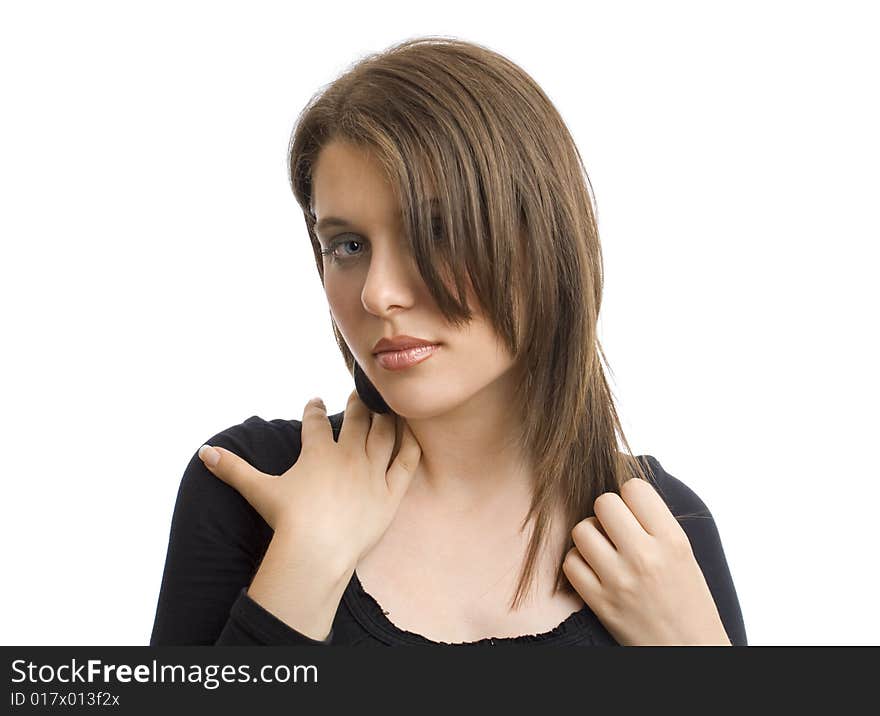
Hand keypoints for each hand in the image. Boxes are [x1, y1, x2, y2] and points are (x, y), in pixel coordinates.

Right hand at [198, 389, 421, 569]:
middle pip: (357, 420)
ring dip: (385, 418)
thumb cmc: (287, 521)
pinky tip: (411, 433)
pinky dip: (409, 444)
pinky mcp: (390, 493)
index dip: (314, 409)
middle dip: (357, 404)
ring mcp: (372, 473)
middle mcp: (348, 456)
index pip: (316, 422)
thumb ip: (233, 469)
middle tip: (359, 394)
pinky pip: (406, 462)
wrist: (317, 550)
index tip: (314, 401)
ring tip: (386, 408)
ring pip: (383, 434)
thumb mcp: (258, 490)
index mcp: (318, 452)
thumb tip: (204, 453)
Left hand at [562, 477, 730, 645]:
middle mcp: (645, 557)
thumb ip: (655, 523)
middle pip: (603, 503)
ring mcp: (619, 580)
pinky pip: (571, 562)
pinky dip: (579, 563)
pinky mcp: (599, 602)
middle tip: (617, 530)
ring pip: (581, 530)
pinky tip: (595, 570)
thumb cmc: (688, 600)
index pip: (634, 488)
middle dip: (607, 513)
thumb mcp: (684, 553)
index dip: (630, 497)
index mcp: (672, 540)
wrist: (690, 651)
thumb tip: (620, 492)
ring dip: (590, 537)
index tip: (634, 511)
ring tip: (605, 550)